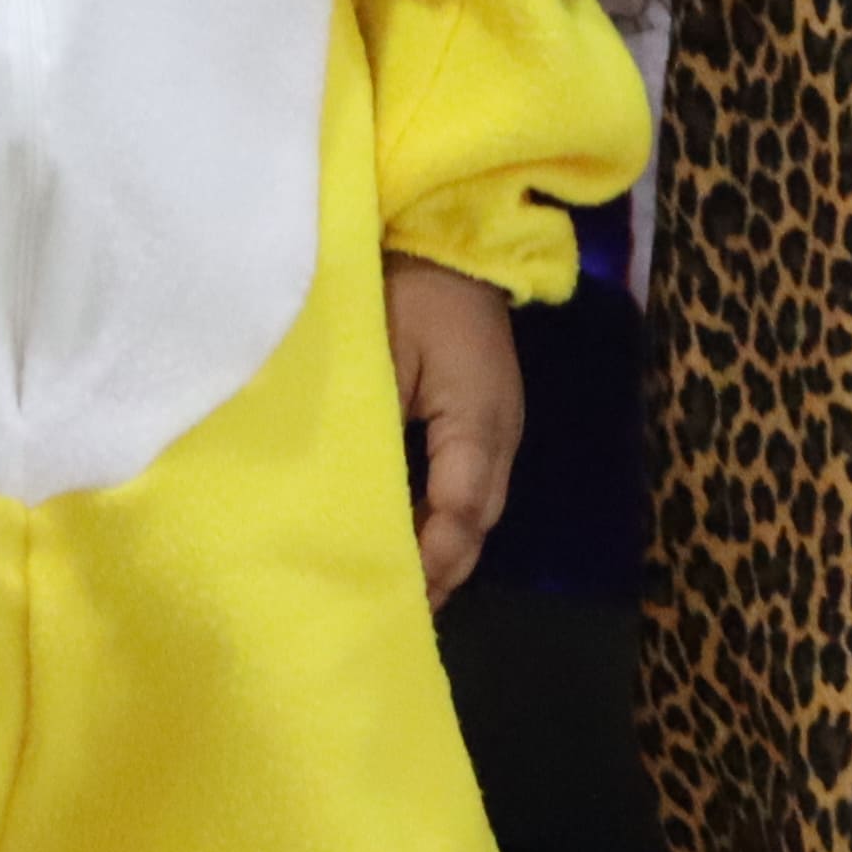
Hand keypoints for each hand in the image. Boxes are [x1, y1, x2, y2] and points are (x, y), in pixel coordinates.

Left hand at [387, 255, 526, 604]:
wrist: (446, 236)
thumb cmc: (402, 289)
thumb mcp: (379, 354)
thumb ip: (371, 427)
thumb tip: (350, 496)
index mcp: (477, 418)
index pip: (461, 510)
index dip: (431, 557)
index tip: (396, 597)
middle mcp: (501, 433)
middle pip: (478, 522)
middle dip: (442, 570)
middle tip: (395, 616)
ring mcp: (501, 426)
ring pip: (479, 510)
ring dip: (445, 550)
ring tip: (402, 592)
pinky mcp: (488, 419)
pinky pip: (472, 486)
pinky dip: (445, 521)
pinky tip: (413, 540)